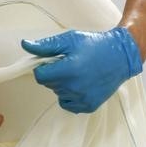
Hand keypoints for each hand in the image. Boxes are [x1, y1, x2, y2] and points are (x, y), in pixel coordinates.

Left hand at [21, 27, 142, 113]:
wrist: (120, 56)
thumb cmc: (95, 45)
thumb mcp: (69, 40)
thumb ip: (46, 45)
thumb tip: (25, 45)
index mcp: (69, 70)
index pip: (40, 76)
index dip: (44, 67)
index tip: (54, 61)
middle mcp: (75, 87)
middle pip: (49, 84)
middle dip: (54, 74)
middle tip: (69, 64)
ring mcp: (82, 99)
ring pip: (58, 94)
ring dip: (63, 84)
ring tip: (78, 72)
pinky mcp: (88, 106)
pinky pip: (68, 104)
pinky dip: (70, 96)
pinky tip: (81, 84)